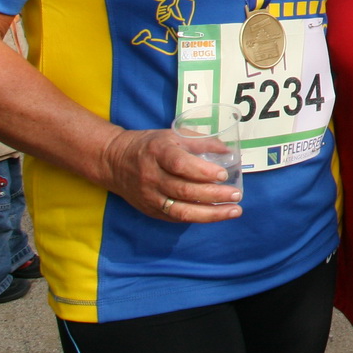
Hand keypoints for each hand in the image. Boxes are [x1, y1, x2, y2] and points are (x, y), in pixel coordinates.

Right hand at [99, 127, 241, 222]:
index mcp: (157, 153)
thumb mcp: (173, 135)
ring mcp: (149, 196)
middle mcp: (151, 176)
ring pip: (181, 210)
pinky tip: (216, 215)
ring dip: (211, 213)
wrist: (115, 161)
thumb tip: (229, 151)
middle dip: (214, 195)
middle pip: (184, 190)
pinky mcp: (150, 209)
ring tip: (234, 210)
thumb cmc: (151, 145)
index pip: (180, 165)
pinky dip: (198, 217)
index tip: (223, 174)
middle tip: (237, 195)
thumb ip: (201, 142)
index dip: (202, 171)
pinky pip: (176, 217)